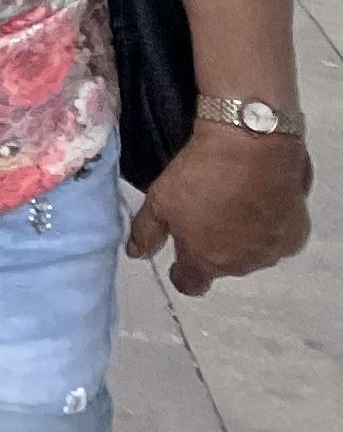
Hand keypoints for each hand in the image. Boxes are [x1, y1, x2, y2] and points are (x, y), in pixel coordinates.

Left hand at [127, 130, 312, 294]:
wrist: (253, 148)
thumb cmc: (201, 174)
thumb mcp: (159, 199)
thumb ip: (147, 231)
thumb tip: (136, 254)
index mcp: (204, 260)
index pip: (191, 283)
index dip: (183, 274)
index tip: (179, 262)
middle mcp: (239, 265)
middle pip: (222, 264)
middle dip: (213, 245)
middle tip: (207, 212)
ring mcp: (270, 253)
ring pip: (251, 252)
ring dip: (242, 237)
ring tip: (234, 202)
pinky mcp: (295, 236)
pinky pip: (277, 237)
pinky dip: (269, 225)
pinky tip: (261, 201)